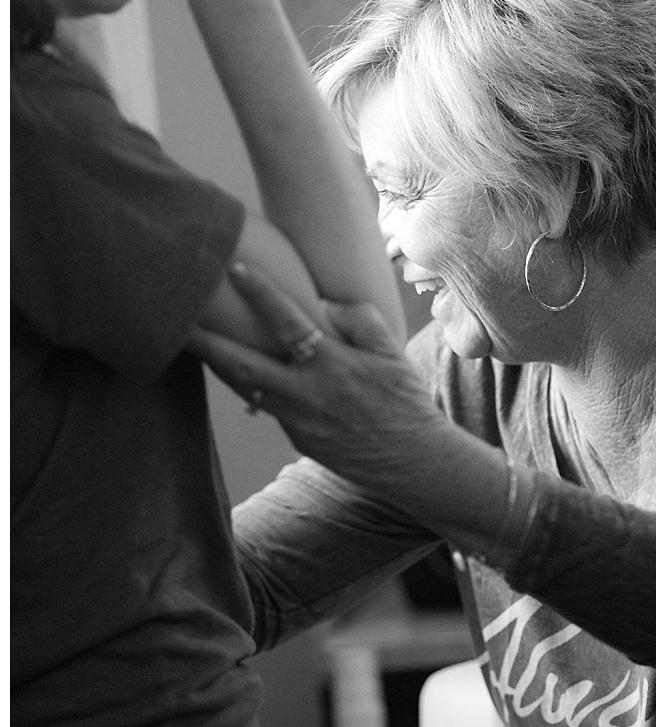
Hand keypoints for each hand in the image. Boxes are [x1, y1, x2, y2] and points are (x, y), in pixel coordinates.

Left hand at [188, 261, 439, 479]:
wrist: (410, 458)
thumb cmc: (405, 399)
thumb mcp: (392, 353)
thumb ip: (360, 320)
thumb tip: (324, 304)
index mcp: (332, 364)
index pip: (288, 321)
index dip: (260, 293)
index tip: (234, 268)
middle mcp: (306, 392)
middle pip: (241, 364)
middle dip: (205, 342)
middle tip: (174, 321)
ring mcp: (296, 419)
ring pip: (245, 387)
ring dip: (217, 365)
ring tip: (192, 343)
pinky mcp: (295, 437)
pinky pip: (269, 406)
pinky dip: (255, 387)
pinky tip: (243, 373)